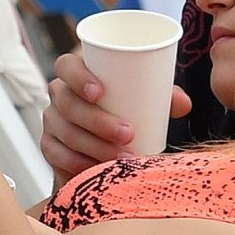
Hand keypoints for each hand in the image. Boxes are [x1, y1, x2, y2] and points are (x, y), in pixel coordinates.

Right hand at [41, 51, 191, 187]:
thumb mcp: (146, 96)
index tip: (100, 92)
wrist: (107, 137)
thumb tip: (184, 105)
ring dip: (94, 146)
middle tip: (128, 133)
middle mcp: (60, 94)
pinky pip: (57, 155)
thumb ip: (165, 96)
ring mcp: (52, 121)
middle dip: (97, 120)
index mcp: (77, 72)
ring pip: (65, 132)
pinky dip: (78, 163)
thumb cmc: (128, 105)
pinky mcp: (50, 146)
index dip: (78, 76)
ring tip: (123, 156)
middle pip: (68, 103)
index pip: (66, 66)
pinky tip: (96, 169)